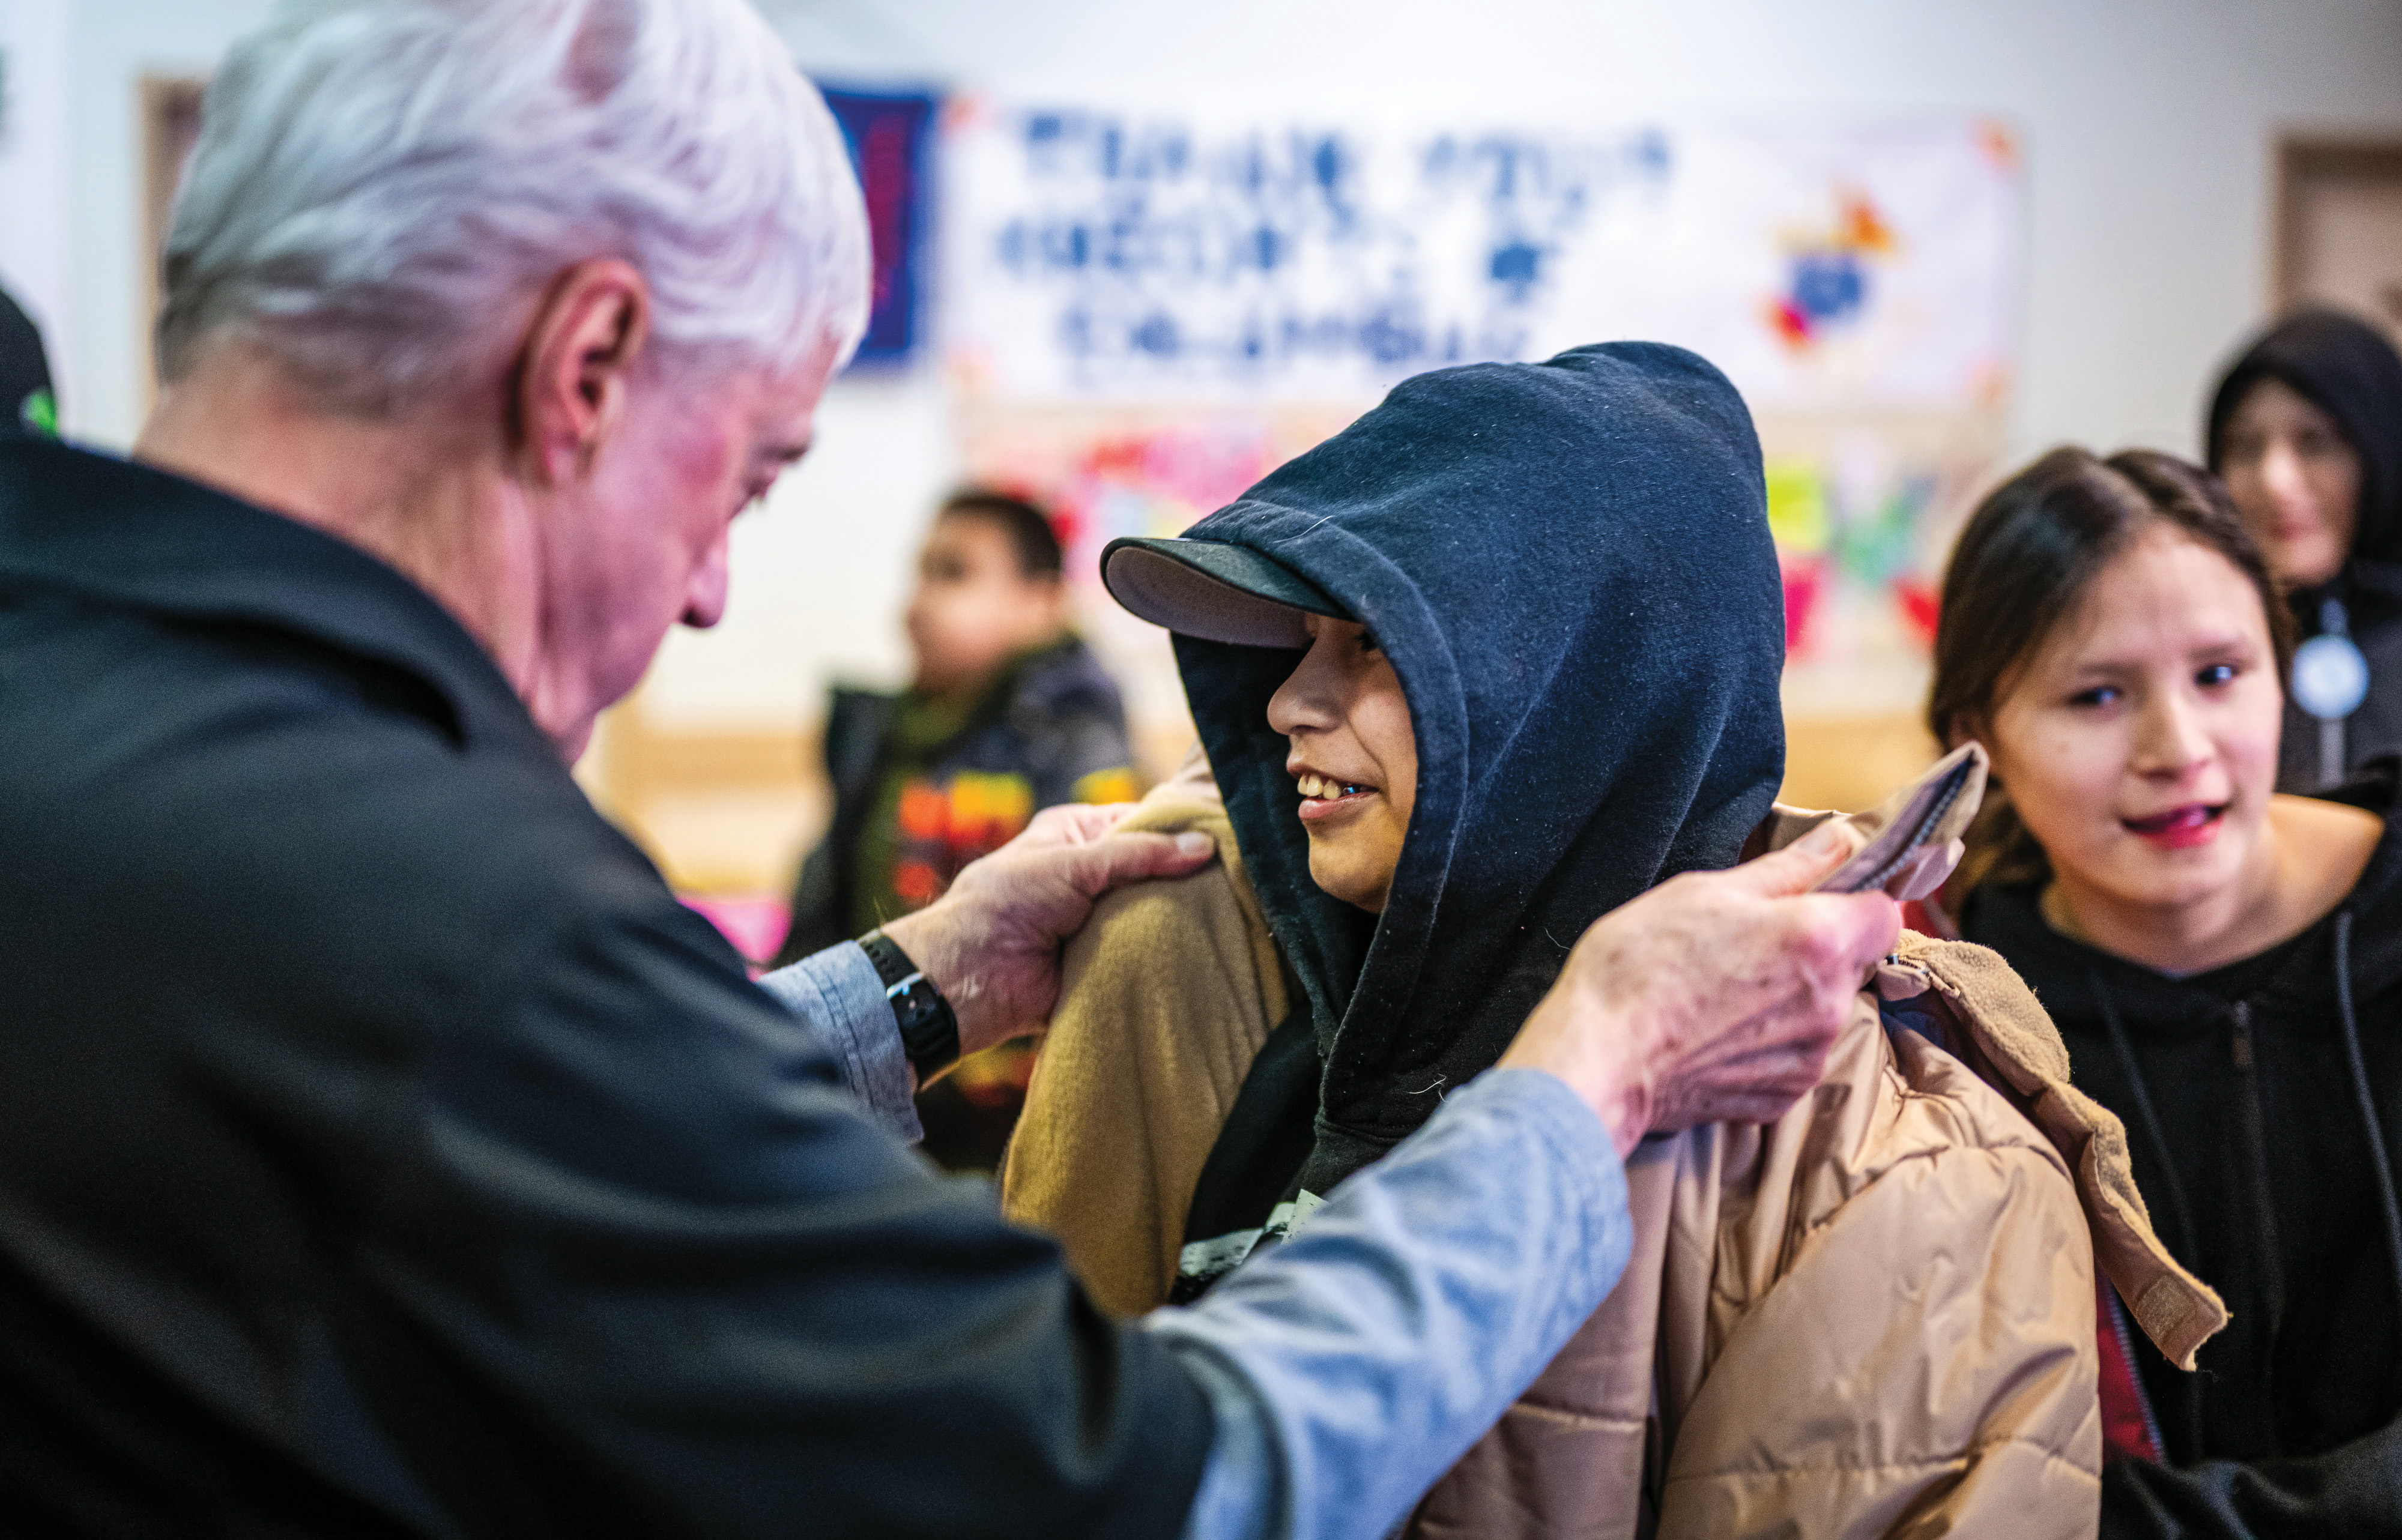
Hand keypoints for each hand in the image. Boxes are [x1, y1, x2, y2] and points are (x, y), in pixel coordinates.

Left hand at [880, 804, 1216, 1062]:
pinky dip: (1162, 956)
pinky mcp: (1103, 962)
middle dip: (1183, 878)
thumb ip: (1139, 853)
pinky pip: (1142, 956)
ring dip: (1175, 919)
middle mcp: (1089, 876)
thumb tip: (1203, 847)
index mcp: (1077, 837)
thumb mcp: (1074, 862)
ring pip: (1153, 915)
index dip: (1176, 830)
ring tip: (1226, 915)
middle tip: (1231, 880)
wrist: (972, 975)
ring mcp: (1098, 921)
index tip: (1220, 835)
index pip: (1140, 824)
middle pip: (1152, 872)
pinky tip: (1201, 952)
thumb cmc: (1008, 901)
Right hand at [1498, 820, 1900, 1155]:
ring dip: (1789, 997)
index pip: (1885, 912)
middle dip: (1813, 948)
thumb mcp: (1706, 892)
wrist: (1600, 1058)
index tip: (1817, 899)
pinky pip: (1794, 1055)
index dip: (1853, 901)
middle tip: (1745, 942)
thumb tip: (1838, 841)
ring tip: (1720, 991)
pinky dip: (1765, 1042)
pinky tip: (1714, 1029)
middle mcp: (1828, 1004)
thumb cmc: (1640, 966)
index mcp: (1818, 940)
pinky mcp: (1782, 1095)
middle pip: (1850, 963)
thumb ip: (1787, 869)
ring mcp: (1808, 1056)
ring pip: (1821, 1011)